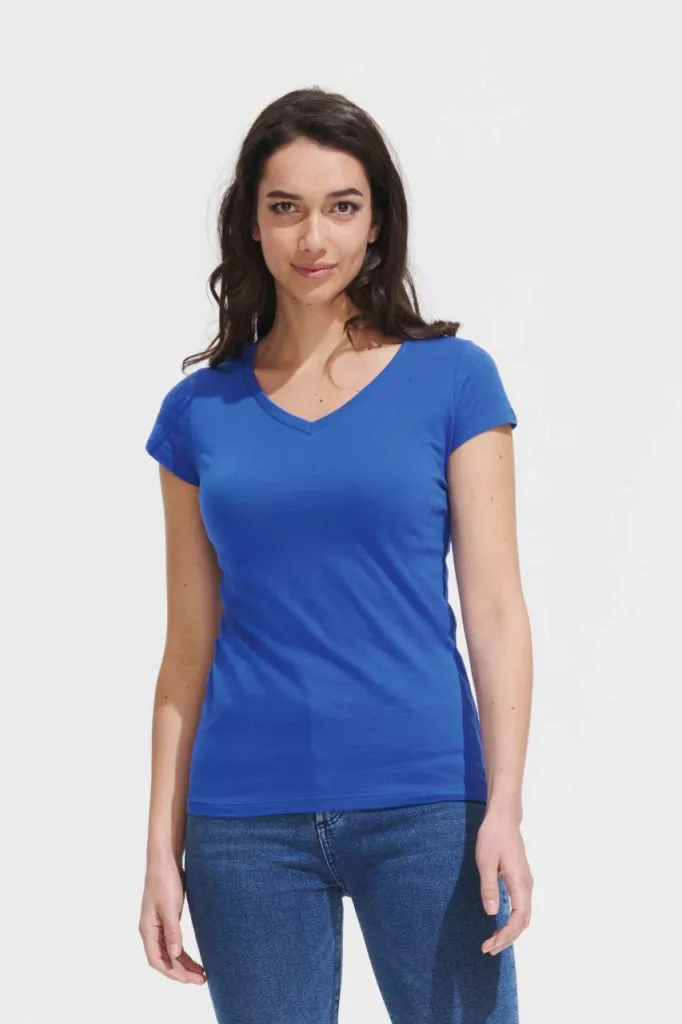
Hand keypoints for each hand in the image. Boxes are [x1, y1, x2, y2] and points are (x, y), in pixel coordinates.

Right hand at [139, 858, 206, 984]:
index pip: (157, 961)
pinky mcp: (167, 919)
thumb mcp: (170, 907)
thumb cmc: (165, 881)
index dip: (173, 973)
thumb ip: (172, 932)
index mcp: (147, 930)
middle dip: (182, 972)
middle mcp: (151, 931)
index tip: (190, 980)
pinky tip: (194, 958)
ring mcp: (158, 925)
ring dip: (184, 964)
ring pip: (170, 952)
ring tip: (201, 973)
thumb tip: (174, 955)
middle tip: (202, 980)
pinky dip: (183, 952)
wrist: (165, 860)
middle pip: (165, 960)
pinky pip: (173, 942)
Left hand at [475, 807, 533, 955]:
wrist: (503, 818)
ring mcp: (525, 882)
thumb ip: (489, 887)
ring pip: (523, 915)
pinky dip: (512, 921)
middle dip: (508, 938)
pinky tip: (500, 925)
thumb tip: (491, 913)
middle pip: (523, 921)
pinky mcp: (520, 879)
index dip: (506, 935)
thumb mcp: (485, 861)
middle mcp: (527, 885)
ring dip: (510, 931)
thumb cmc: (493, 836)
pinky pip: (520, 907)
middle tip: (488, 949)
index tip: (490, 945)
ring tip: (493, 942)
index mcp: (520, 883)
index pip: (518, 918)